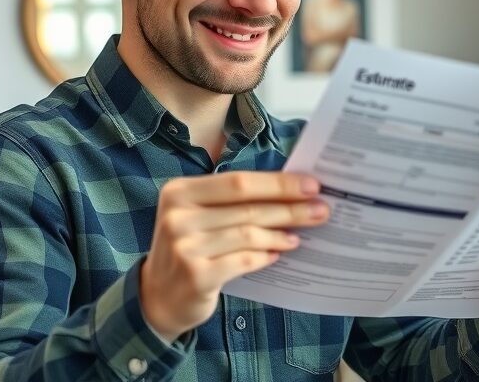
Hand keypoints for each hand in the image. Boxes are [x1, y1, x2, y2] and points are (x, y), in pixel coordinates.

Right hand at [139, 172, 329, 341]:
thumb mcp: (197, 215)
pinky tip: (278, 254)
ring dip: (280, 234)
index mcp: (179, 191)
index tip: (312, 186)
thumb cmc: (189, 248)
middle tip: (320, 210)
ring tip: (299, 236)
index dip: (278, 183)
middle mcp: (178, 216)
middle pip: (247, 208)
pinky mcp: (197, 275)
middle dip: (290, 208)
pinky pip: (244, 261)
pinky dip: (265, 257)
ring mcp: (185, 246)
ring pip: (248, 234)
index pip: (239, 182)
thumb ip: (232, 201)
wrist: (157, 296)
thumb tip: (290, 191)